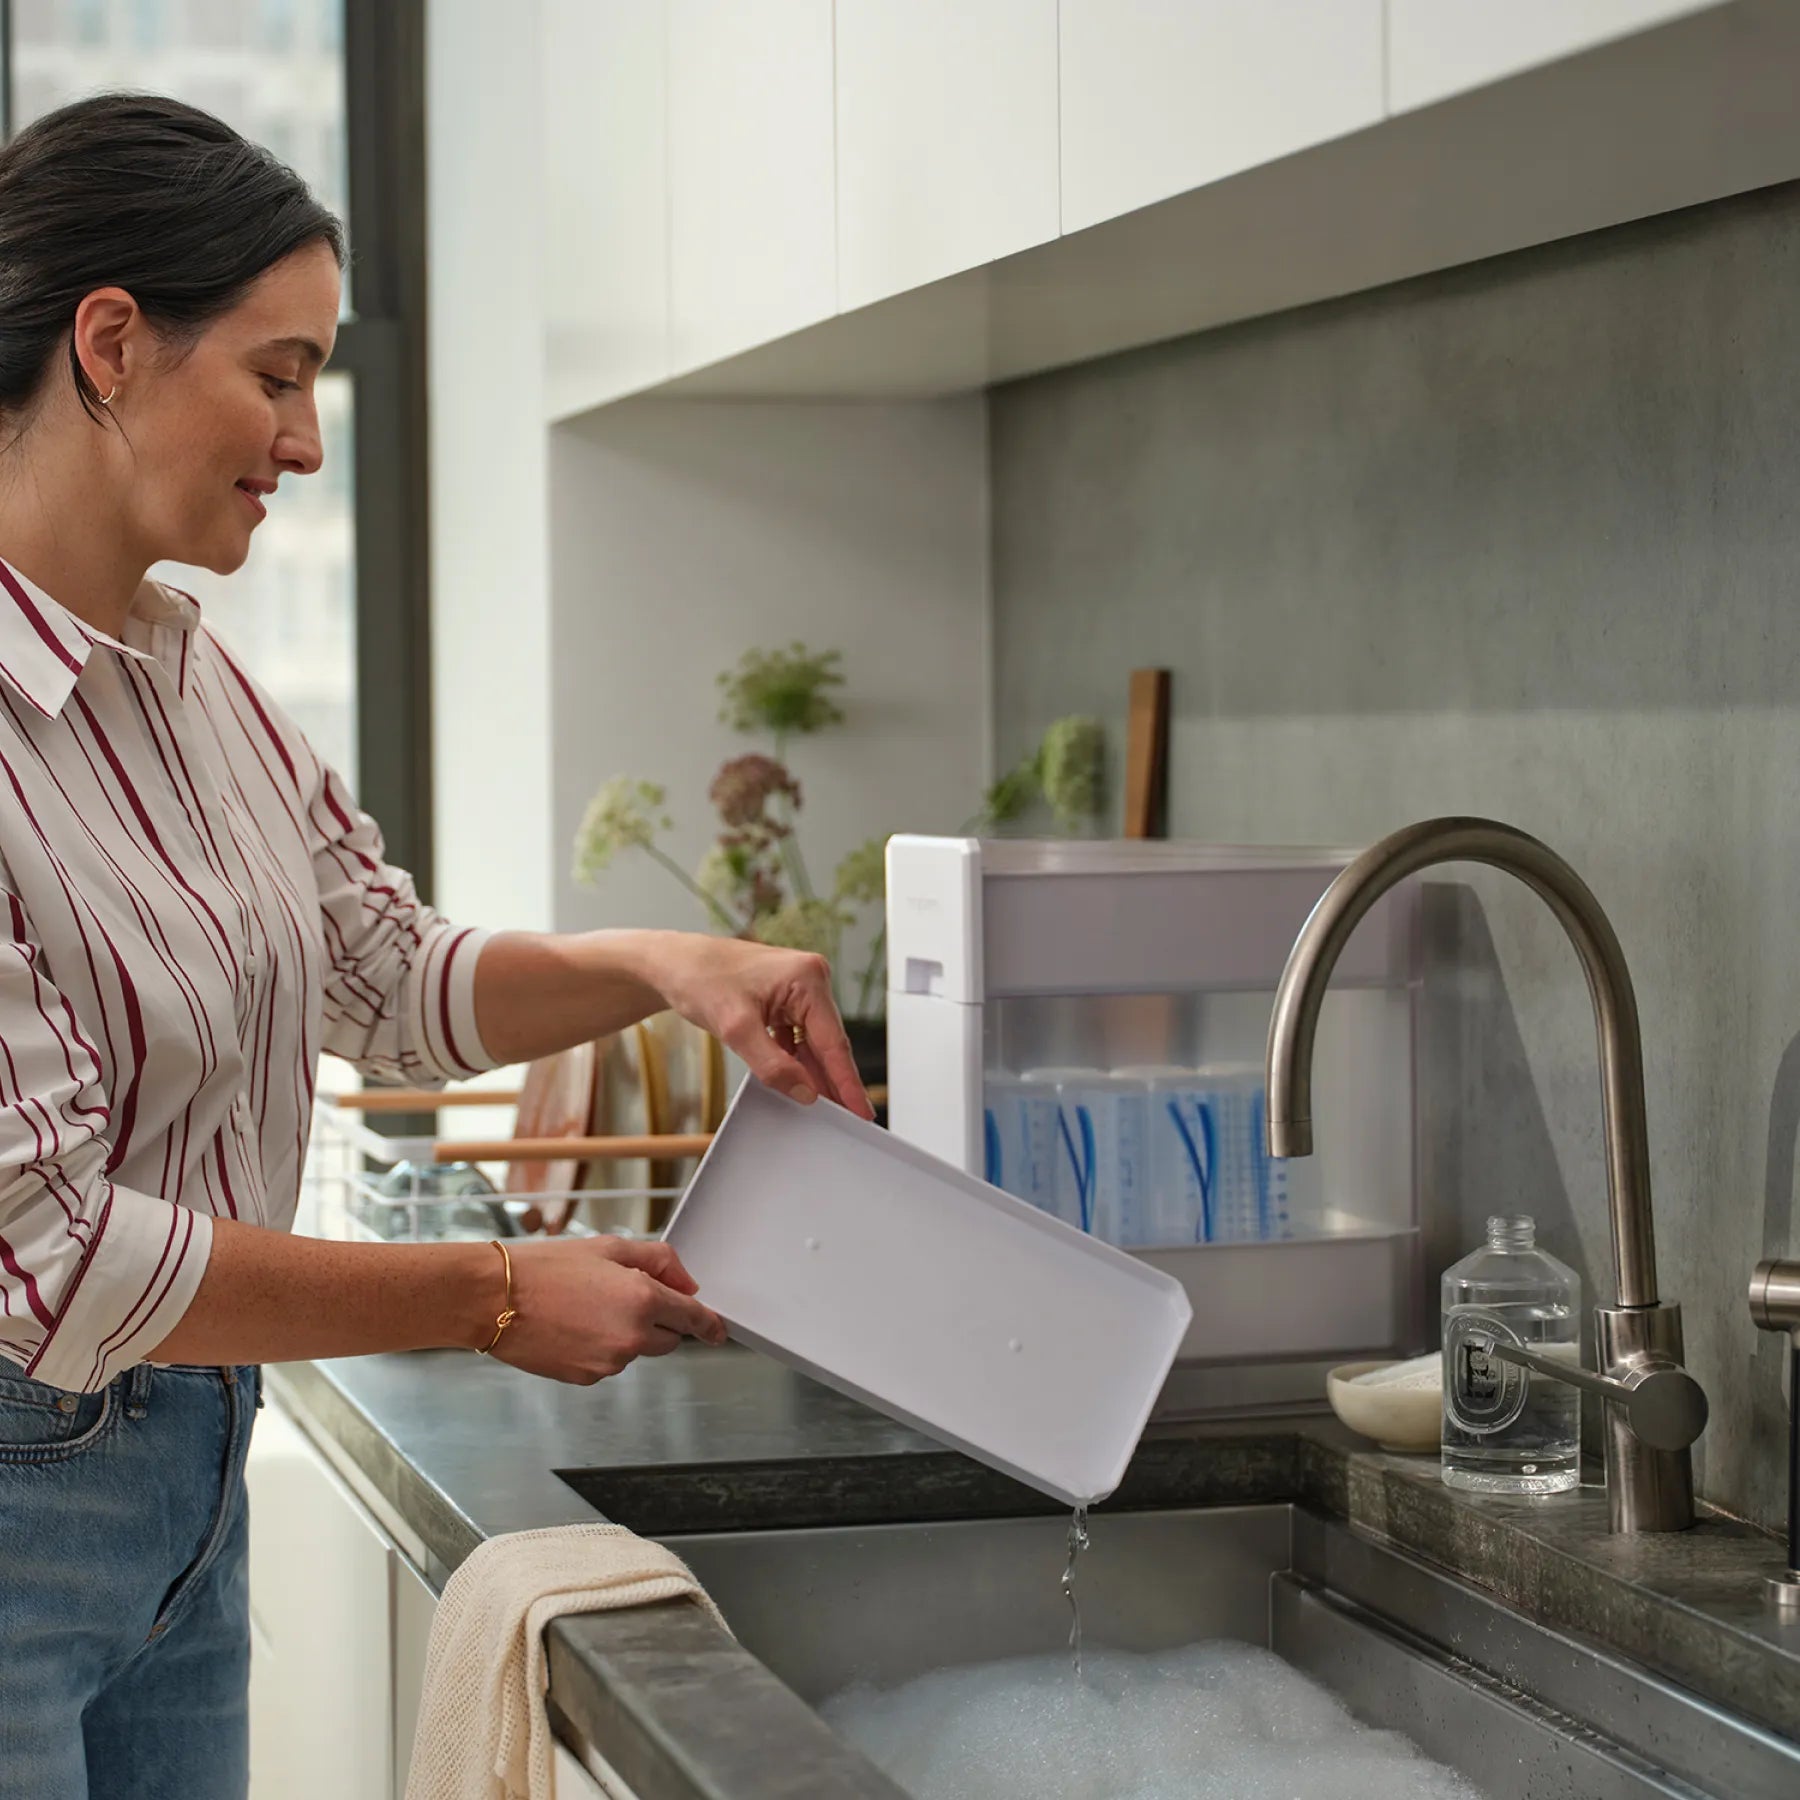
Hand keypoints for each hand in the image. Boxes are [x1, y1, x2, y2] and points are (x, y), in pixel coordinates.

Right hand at [490, 1236, 727, 1383]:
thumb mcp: (609, 1247)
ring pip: (637, 1351)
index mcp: (642, 1300)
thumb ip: (659, 1261)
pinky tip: (574, 1326)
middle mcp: (631, 1338)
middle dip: (659, 1320)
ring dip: (627, 1333)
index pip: (693, 1319)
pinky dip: (601, 1348)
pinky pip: (609, 1363)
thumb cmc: (545, 1267)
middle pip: (668, 1339)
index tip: (718, 1330)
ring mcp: (609, 1363)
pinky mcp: (586, 1378)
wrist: (494, 1298)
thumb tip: (687, 1283)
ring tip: (587, 1307)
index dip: (709, 1324)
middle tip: (624, 1296)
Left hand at [639, 933, 875, 1118]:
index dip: (847, 1081)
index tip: (861, 1111)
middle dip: (832, 1080)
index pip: (834, 1041)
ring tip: (825, 1108)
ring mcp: (798, 989)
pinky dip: (796, 1060)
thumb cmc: (700, 979)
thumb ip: (773, 1065)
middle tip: (846, 1119)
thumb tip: (804, 1092)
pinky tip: (797, 1083)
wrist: (673, 965)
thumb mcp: (736, 1029)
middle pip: (828, 1042)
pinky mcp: (785, 999)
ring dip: (812, 1072)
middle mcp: (810, 979)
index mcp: (808, 978)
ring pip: (813, 1042)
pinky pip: (798, 1036)